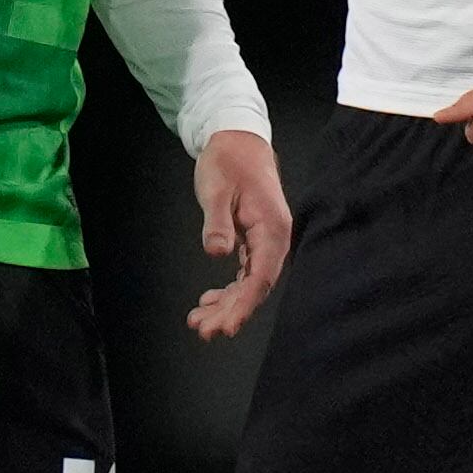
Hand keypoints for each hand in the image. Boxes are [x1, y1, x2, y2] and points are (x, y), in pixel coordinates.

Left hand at [187, 128, 292, 337]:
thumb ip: (218, 222)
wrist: (238, 141)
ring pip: (248, 284)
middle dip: (230, 312)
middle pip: (255, 287)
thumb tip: (218, 253)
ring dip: (226, 306)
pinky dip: (227, 291)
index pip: (261, 276)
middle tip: (203, 330)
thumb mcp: (215, 189)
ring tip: (198, 322)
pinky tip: (208, 301)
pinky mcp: (255, 241)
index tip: (227, 326)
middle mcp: (274, 239)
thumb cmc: (229, 162)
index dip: (244, 304)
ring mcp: (265, 242)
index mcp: (271, 228)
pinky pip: (244, 274)